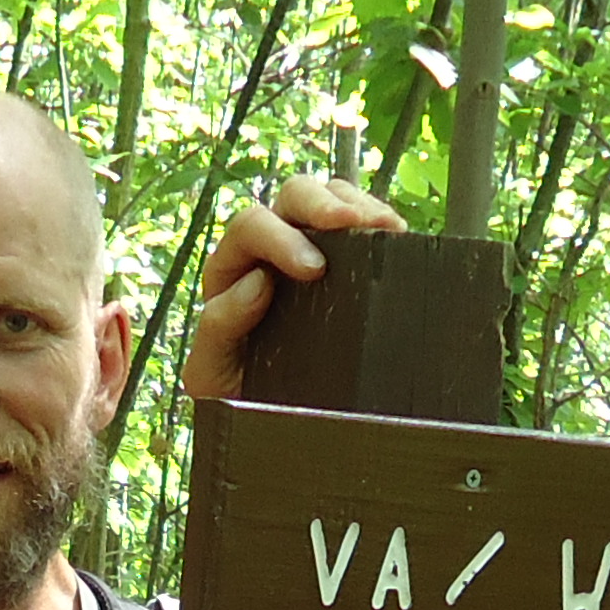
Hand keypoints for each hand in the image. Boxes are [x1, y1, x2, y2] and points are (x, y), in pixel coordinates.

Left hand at [182, 174, 407, 398]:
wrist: (265, 414)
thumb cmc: (235, 390)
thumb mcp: (212, 370)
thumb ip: (219, 327)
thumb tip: (257, 283)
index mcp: (232, 267)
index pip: (251, 228)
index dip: (282, 239)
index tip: (314, 270)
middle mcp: (269, 245)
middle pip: (293, 196)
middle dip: (323, 205)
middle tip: (352, 225)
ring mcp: (309, 245)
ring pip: (329, 195)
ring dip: (358, 205)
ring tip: (386, 227)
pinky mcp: (342, 256)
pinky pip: (359, 217)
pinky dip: (379, 219)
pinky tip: (396, 236)